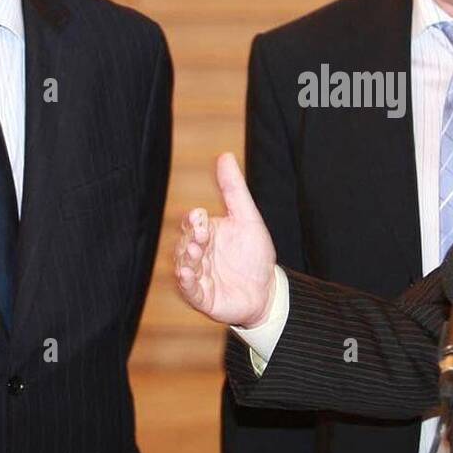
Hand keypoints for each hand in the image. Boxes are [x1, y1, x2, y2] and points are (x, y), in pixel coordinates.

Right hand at [173, 152, 276, 327]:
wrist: (267, 290)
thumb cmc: (255, 254)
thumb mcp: (248, 218)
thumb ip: (234, 189)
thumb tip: (225, 156)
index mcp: (207, 233)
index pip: (193, 222)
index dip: (195, 219)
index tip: (200, 215)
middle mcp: (199, 253)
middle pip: (186, 242)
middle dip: (192, 238)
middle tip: (200, 236)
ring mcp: (198, 275)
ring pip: (185, 264)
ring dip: (187, 257)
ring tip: (193, 251)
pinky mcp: (201, 296)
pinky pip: (188, 289)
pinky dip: (185, 281)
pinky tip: (185, 272)